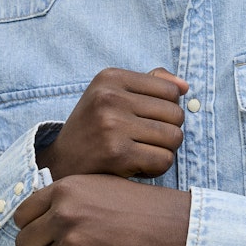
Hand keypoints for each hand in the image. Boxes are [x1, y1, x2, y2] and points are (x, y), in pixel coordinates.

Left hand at [15, 174, 190, 245]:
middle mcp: (63, 215)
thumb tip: (34, 218)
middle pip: (25, 243)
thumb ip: (65, 199)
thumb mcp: (99, 187)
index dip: (31, 226)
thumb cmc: (139, 207)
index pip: (22, 215)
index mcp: (64, 190)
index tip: (42, 232)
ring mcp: (72, 244)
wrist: (174, 230)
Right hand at [38, 67, 188, 180]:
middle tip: (146, 141)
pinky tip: (138, 166)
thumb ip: (149, 84)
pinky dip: (156, 168)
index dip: (168, 110)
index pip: (170, 91)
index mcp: (110, 77)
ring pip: (174, 138)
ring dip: (164, 150)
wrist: (60, 163)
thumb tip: (185, 86)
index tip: (148, 121)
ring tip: (143, 152)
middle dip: (168, 132)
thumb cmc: (94, 128)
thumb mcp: (112, 95)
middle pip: (176, 114)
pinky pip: (164, 160)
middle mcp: (110, 97)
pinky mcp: (117, 153)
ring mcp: (112, 125)